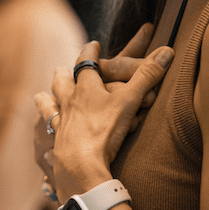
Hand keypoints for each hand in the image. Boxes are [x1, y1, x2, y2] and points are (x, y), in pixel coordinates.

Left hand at [49, 40, 172, 195]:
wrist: (81, 164)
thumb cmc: (104, 130)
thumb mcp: (130, 101)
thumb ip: (147, 76)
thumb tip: (167, 51)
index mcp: (85, 88)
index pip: (85, 63)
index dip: (89, 52)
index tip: (92, 45)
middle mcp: (69, 102)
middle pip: (62, 83)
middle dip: (63, 74)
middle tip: (61, 68)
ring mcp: (61, 122)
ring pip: (49, 105)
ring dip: (46, 98)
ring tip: (41, 96)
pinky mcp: (57, 142)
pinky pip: (48, 131)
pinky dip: (45, 128)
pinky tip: (42, 131)